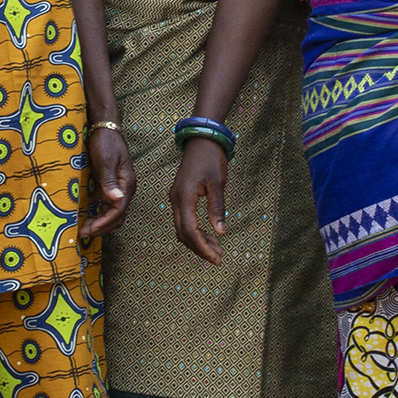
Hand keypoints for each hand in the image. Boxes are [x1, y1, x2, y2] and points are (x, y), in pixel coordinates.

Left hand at [81, 121, 133, 239]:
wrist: (106, 128)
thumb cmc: (105, 142)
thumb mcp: (106, 161)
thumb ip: (110, 181)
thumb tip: (117, 200)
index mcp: (127, 184)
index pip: (119, 210)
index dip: (105, 222)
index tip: (91, 229)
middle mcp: (125, 189)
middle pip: (118, 216)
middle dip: (102, 228)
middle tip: (84, 234)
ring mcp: (119, 189)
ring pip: (113, 214)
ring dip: (101, 224)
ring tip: (85, 231)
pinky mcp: (111, 187)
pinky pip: (108, 207)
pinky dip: (99, 216)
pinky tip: (88, 219)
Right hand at [170, 137, 228, 264]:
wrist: (201, 139)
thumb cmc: (211, 159)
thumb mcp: (218, 183)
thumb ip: (217, 208)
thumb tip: (221, 232)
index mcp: (184, 197)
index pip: (189, 231)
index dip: (202, 248)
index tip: (216, 258)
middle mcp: (176, 200)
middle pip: (183, 234)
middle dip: (200, 248)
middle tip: (218, 258)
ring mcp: (176, 199)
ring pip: (182, 229)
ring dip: (198, 241)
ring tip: (217, 249)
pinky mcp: (180, 197)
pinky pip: (184, 220)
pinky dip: (195, 231)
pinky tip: (209, 235)